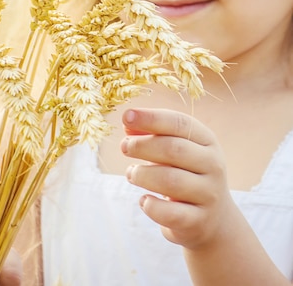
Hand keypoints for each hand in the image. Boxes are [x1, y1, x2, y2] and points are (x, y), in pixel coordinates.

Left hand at [120, 108, 235, 248]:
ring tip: (132, 173)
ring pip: (170, 180)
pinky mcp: (198, 221)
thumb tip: (128, 122)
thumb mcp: (174, 151)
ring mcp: (208, 194)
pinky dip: (150, 205)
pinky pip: (169, 213)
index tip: (126, 116)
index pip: (180, 124)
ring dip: (142, 175)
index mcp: (207, 142)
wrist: (212, 219)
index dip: (151, 118)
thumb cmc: (185, 175)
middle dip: (142, 146)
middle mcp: (213, 166)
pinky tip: (145, 200)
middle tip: (124, 147)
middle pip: (174, 149)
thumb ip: (152, 135)